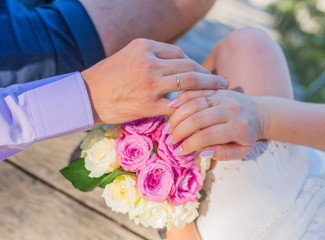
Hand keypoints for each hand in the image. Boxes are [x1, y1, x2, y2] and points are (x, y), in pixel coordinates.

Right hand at [81, 38, 227, 123]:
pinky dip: (190, 107)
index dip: (194, 63)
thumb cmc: (107, 76)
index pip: (179, 53)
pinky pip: (176, 105)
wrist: (86, 95)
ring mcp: (149, 83)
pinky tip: (199, 110)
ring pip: (187, 83)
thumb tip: (177, 64)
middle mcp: (149, 62)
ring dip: (207, 88)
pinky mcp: (147, 104)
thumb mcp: (128, 55)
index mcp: (144, 46)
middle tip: (222, 82)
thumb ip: (152, 57)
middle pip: (188, 66)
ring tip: (220, 92)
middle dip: (208, 75)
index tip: (203, 72)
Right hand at [166, 90, 268, 159]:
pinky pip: (196, 91)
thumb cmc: (247, 136)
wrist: (260, 112)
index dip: (189, 144)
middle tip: (169, 140)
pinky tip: (170, 107)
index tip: (178, 151)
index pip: (208, 136)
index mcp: (238, 128)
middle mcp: (231, 109)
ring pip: (194, 103)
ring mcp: (223, 96)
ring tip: (167, 129)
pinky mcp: (217, 89)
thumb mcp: (241, 150)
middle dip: (180, 131)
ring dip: (177, 116)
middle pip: (198, 119)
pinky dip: (182, 98)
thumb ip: (223, 154)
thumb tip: (202, 152)